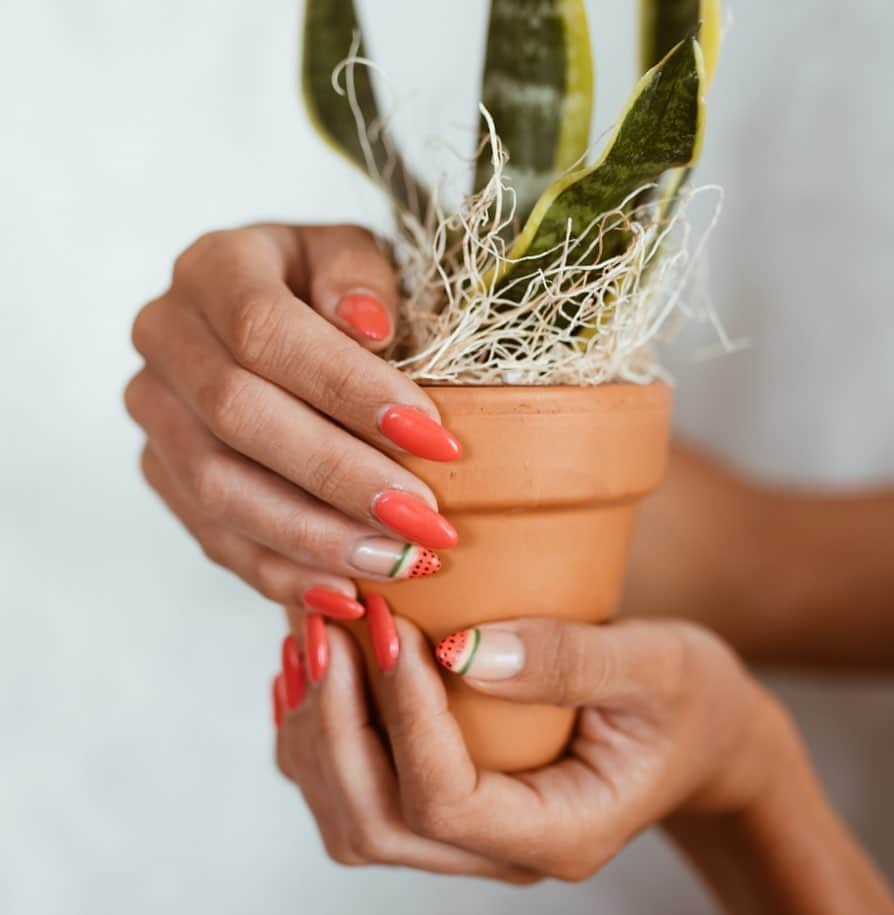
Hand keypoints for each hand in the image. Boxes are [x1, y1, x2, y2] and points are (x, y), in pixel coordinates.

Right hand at [125, 224, 460, 609]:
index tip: (435, 439)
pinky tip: (344, 592)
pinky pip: (212, 535)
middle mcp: (166, 336)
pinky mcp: (161, 472)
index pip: (267, 333)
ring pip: (218, 488)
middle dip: (341, 476)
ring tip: (396, 563)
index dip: (350, 390)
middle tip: (424, 520)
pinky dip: (280, 572)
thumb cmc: (327, 286)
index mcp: (213, 267)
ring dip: (314, 537)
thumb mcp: (353, 256)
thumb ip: (359, 277)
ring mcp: (155, 411)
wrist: (269, 315)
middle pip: (239, 417)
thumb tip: (368, 327)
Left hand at [273, 602, 783, 882]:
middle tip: (326, 628)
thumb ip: (569, 660)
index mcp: (559, 830)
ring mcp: (468, 834)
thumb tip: (462, 648)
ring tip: (311, 637)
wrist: (697, 732)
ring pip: (352, 814)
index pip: (447, 799)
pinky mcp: (446, 803)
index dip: (405, 712)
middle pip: (377, 822)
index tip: (391, 624)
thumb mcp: (657, 667)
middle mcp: (500, 850)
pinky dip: (321, 730)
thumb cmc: (689, 700)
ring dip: (316, 728)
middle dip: (335, 723)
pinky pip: (356, 787)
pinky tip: (315, 667)